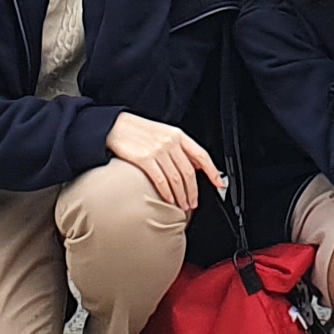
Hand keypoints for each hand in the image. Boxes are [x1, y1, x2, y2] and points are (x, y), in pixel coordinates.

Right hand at [103, 112, 226, 213]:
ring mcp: (157, 150)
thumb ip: (179, 148)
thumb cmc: (138, 131)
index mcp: (178, 135)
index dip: (212, 171)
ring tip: (182, 206)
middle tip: (193, 204)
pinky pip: (161, 180)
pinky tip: (168, 200)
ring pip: (176, 179)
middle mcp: (170, 142)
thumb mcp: (163, 133)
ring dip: (181, 196)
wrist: (115, 126)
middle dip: (193, 191)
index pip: (201, 155)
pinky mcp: (144, 159)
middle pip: (188, 172)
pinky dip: (167, 193)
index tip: (218, 184)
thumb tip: (195, 164)